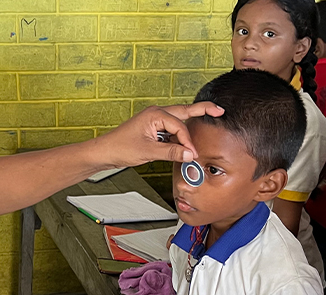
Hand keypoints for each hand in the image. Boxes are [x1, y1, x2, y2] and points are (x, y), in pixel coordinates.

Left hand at [95, 102, 224, 167]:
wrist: (105, 151)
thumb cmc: (121, 148)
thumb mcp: (149, 152)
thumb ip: (171, 152)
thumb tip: (189, 154)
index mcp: (155, 114)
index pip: (180, 126)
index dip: (188, 141)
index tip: (193, 154)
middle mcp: (156, 113)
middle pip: (185, 111)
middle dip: (203, 110)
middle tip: (220, 111)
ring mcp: (154, 119)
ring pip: (178, 119)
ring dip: (191, 123)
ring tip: (210, 119)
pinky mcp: (153, 127)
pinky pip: (171, 127)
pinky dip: (180, 133)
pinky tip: (185, 141)